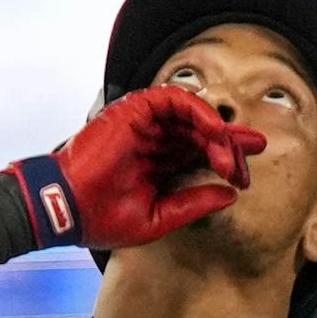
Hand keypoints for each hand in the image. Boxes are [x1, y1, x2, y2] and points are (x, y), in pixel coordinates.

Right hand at [4, 87, 265, 250]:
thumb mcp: (159, 216)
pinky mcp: (136, 110)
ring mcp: (145, 124)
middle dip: (230, 144)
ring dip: (217, 133)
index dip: (226, 159)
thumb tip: (231, 195)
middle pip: (202, 133)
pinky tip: (215, 133)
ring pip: (194, 115)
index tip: (244, 177)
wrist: (67, 208)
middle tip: (250, 159)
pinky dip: (200, 112)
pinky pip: (177, 100)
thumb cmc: (102, 217)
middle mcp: (154, 140)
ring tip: (230, 156)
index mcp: (157, 164)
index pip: (199, 153)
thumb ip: (195, 202)